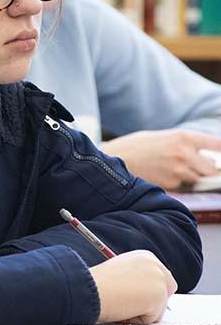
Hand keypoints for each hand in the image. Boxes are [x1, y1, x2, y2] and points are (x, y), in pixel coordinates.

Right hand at [90, 250, 176, 323]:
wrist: (88, 288)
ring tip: (122, 304)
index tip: (133, 296)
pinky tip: (124, 309)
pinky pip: (152, 319)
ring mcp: (159, 279)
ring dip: (142, 312)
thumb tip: (145, 294)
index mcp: (145, 257)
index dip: (147, 292)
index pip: (160, 278)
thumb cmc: (97, 284)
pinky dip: (138, 320)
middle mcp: (155, 264)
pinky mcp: (159, 295)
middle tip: (131, 304)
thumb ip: (137, 279)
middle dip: (153, 302)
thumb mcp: (121, 273)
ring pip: (160, 307)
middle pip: (167, 290)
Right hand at [102, 130, 220, 189]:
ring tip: (174, 171)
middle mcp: (184, 153)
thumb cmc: (135, 147)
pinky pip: (184, 188)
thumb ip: (184, 145)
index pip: (218, 145)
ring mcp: (178, 171)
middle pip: (213, 169)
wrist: (113, 159)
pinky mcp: (171, 185)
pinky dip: (179, 185)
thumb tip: (206, 158)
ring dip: (193, 179)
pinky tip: (163, 176)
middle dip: (207, 170)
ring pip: (199, 180)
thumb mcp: (162, 137)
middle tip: (197, 168)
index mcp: (184, 137)